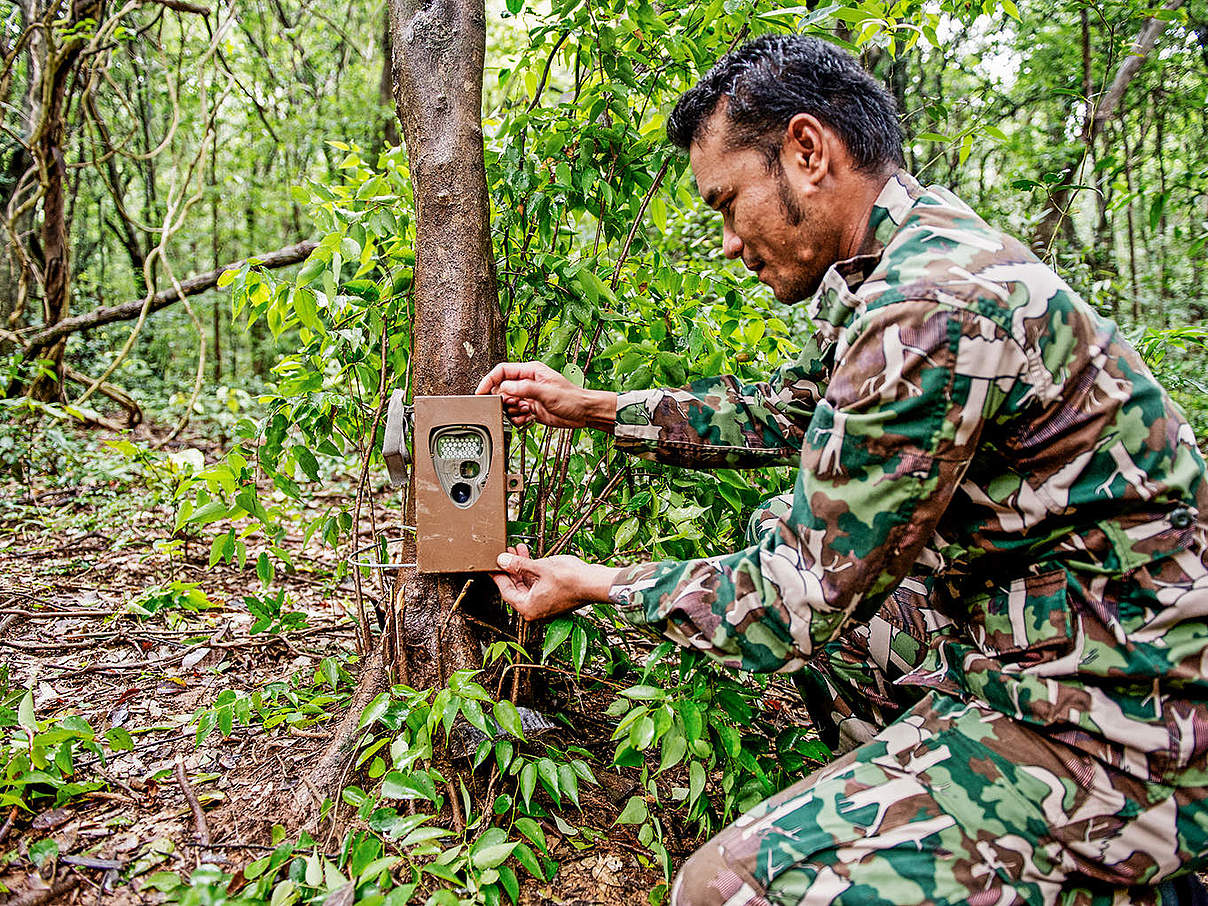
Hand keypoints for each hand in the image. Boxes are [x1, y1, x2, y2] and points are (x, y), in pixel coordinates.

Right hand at [475, 361, 616, 430]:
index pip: (501, 371)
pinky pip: (515, 415)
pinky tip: (527, 419)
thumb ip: (523, 389)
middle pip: (502, 389)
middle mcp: (528, 383)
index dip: (488, 381)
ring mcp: (528, 396)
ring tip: (525, 412)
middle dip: (503, 400)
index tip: (480, 392)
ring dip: (511, 411)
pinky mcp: (531, 409)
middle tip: (513, 406)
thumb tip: (504, 388)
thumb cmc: (572, 398)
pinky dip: (517, 419)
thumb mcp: (546, 392)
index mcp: (530, 371)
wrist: (584, 413)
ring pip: (507, 403)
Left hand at [490, 543, 620, 620]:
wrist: (595, 582)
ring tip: (518, 550)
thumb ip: (518, 565)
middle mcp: (536, 609)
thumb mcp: (539, 567)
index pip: (506, 591)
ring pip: (528, 585)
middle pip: (517, 588)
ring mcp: (547, 604)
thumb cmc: (571, 580)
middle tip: (506, 553)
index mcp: (528, 607)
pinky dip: (534, 572)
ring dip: (523, 567)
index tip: (492, 565)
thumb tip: (502, 561)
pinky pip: (539, 585)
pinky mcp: (555, 598)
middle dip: (511, 568)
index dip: (498, 576)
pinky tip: (533, 557)